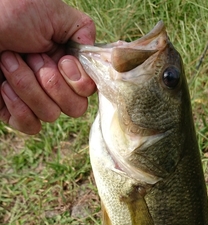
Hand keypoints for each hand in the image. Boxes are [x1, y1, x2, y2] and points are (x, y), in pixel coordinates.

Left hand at [0, 0, 95, 133]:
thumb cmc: (9, 11)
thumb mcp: (53, 12)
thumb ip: (83, 32)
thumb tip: (93, 59)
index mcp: (65, 62)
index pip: (88, 91)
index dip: (78, 81)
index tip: (61, 60)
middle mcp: (52, 83)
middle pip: (75, 109)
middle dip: (53, 83)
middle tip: (32, 57)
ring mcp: (33, 100)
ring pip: (50, 115)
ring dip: (28, 86)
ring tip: (8, 60)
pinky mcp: (13, 113)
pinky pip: (31, 125)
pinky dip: (18, 106)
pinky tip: (3, 85)